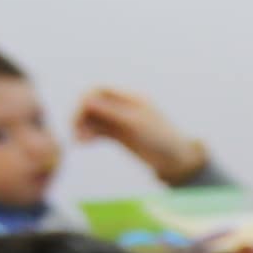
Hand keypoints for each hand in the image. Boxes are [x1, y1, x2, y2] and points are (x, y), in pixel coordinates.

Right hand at [73, 87, 209, 183]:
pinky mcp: (119, 136)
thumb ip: (111, 112)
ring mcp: (120, 121)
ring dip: (83, 127)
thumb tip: (86, 101)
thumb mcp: (136, 124)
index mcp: (131, 98)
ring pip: (93, 119)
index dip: (86, 100)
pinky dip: (89, 135)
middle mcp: (123, 107)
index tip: (79, 114)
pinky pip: (98, 131)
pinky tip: (85, 143)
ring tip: (80, 141)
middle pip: (93, 105)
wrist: (176, 161)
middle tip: (76, 131)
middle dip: (82, 116)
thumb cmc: (162, 139)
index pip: (100, 91)